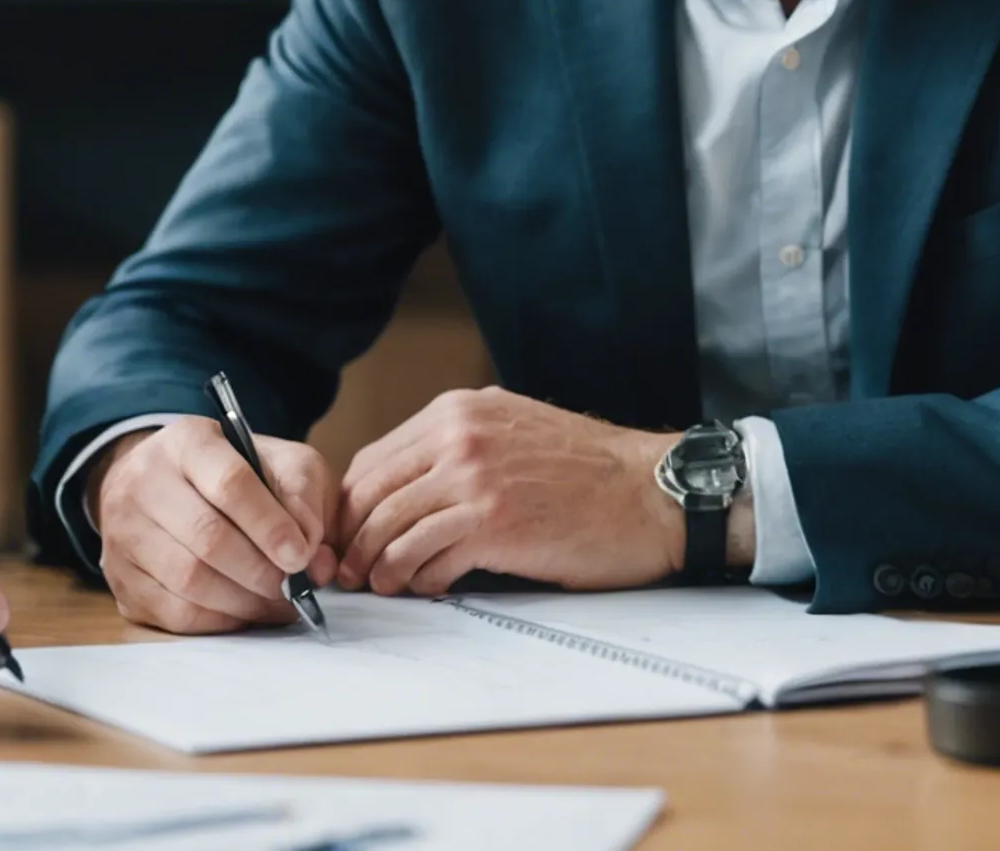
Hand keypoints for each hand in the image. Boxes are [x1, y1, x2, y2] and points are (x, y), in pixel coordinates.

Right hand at [88, 416, 338, 633]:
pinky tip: (245, 610)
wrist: (162, 483)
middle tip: (293, 586)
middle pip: (208, 538)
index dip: (270, 525)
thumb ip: (305, 499)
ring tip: (276, 600)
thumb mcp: (278, 463)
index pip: (230, 483)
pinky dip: (220, 620)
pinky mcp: (119, 575)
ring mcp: (124, 530)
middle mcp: (144, 481)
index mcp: (188, 441)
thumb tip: (314, 561)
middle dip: (261, 571)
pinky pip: (175, 612)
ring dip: (245, 601)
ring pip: (190, 580)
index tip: (300, 555)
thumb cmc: (232, 475)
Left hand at [335, 387, 729, 595]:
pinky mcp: (494, 525)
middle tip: (347, 570)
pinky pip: (427, 559)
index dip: (351, 506)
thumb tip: (403, 488)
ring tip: (380, 585)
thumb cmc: (588, 471)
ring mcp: (474, 480)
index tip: (348, 535)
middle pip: (370, 496)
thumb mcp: (511, 430)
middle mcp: (458, 438)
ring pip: (391, 529)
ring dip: (377, 566)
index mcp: (457, 412)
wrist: (651, 492)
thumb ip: (456, 448)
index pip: (373, 461)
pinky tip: (425, 586)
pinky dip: (417, 579)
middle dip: (351, 539)